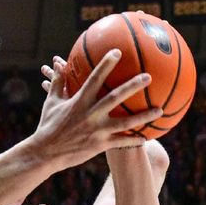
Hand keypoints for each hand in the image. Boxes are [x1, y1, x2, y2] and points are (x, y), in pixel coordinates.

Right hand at [33, 51, 161, 171]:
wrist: (45, 152)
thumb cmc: (48, 125)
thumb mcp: (51, 102)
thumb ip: (58, 83)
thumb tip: (58, 64)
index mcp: (79, 101)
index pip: (94, 78)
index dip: (106, 64)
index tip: (117, 52)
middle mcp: (90, 114)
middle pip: (116, 97)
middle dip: (133, 86)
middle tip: (148, 76)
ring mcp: (97, 130)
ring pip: (125, 122)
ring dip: (144, 115)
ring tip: (160, 110)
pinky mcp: (100, 145)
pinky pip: (122, 142)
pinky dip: (135, 139)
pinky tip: (148, 137)